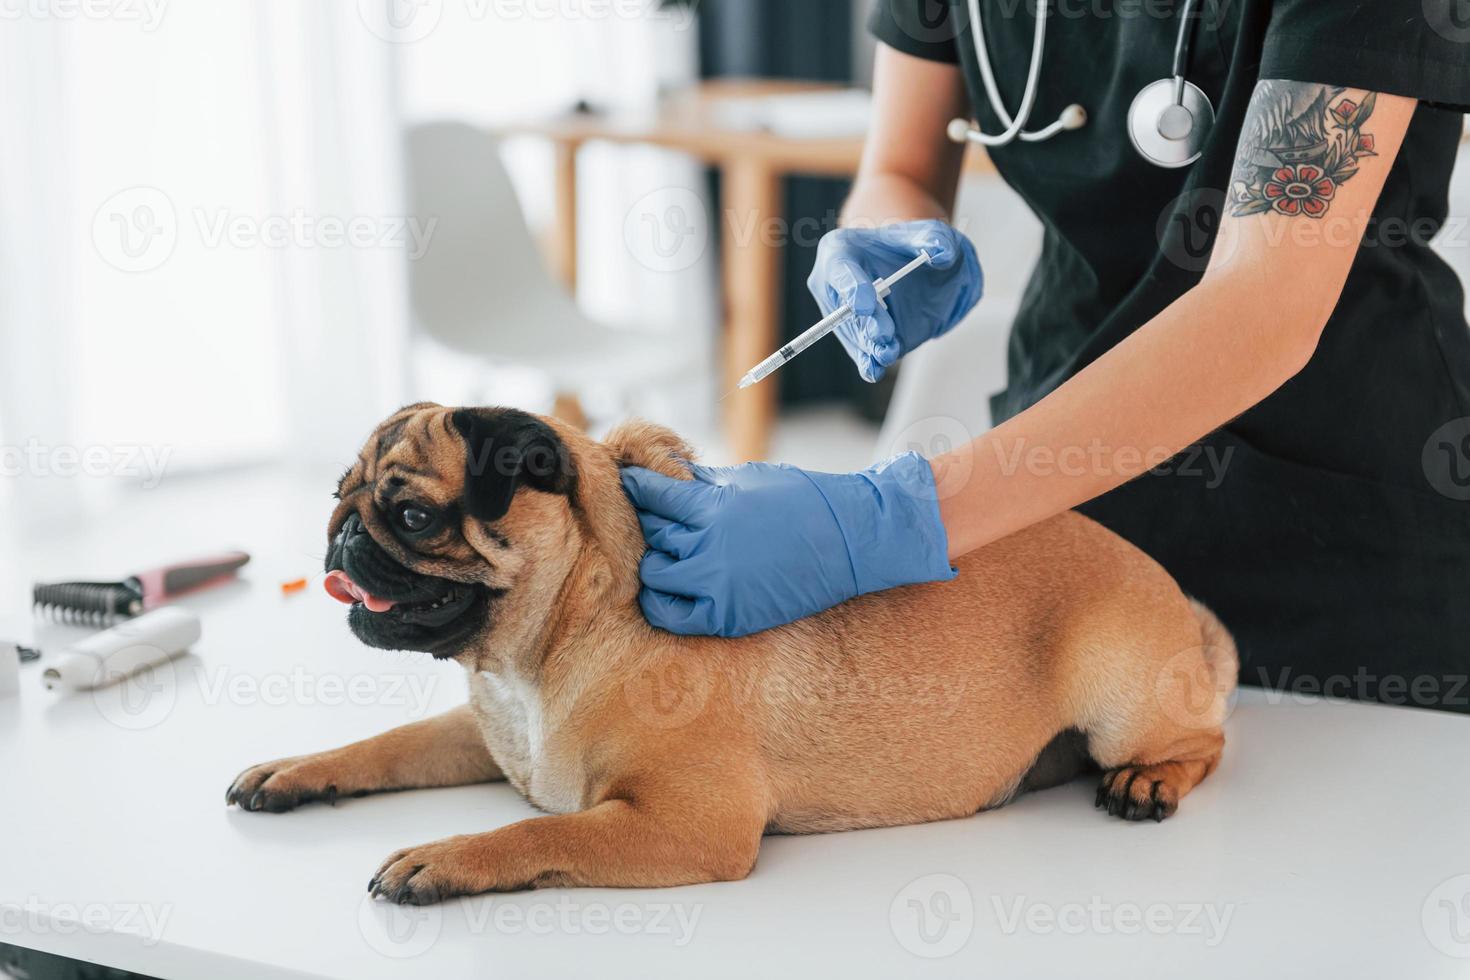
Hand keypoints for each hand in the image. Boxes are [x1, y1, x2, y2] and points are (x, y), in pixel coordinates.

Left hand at [619, 454, 954, 636]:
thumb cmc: (802, 500)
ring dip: (656, 560)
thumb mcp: (749, 478)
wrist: (851, 541)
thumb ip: (702, 481)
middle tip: (655, 515)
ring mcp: (718, 587)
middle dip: (651, 521)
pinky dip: (662, 601)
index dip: (637, 485)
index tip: (631, 481)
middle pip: (652, 535)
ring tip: (669, 550)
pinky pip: (671, 615)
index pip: (653, 495)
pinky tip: (671, 586)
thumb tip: (661, 469)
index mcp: (715, 508)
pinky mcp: (729, 617)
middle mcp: (710, 548)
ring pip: (654, 575)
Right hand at [806, 219, 982, 381]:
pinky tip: (874, 369)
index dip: (852, 289)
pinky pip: (858, 351)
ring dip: (871, 346)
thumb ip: (935, 238)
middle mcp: (832, 285)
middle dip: (866, 324)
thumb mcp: (925, 233)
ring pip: (854, 334)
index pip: (839, 270)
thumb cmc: (907, 246)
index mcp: (839, 251)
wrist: (905, 266)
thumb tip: (942, 253)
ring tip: (888, 352)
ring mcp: (840, 313)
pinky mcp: (855, 334)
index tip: (866, 305)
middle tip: (884, 335)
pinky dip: (867, 361)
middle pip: (844, 310)